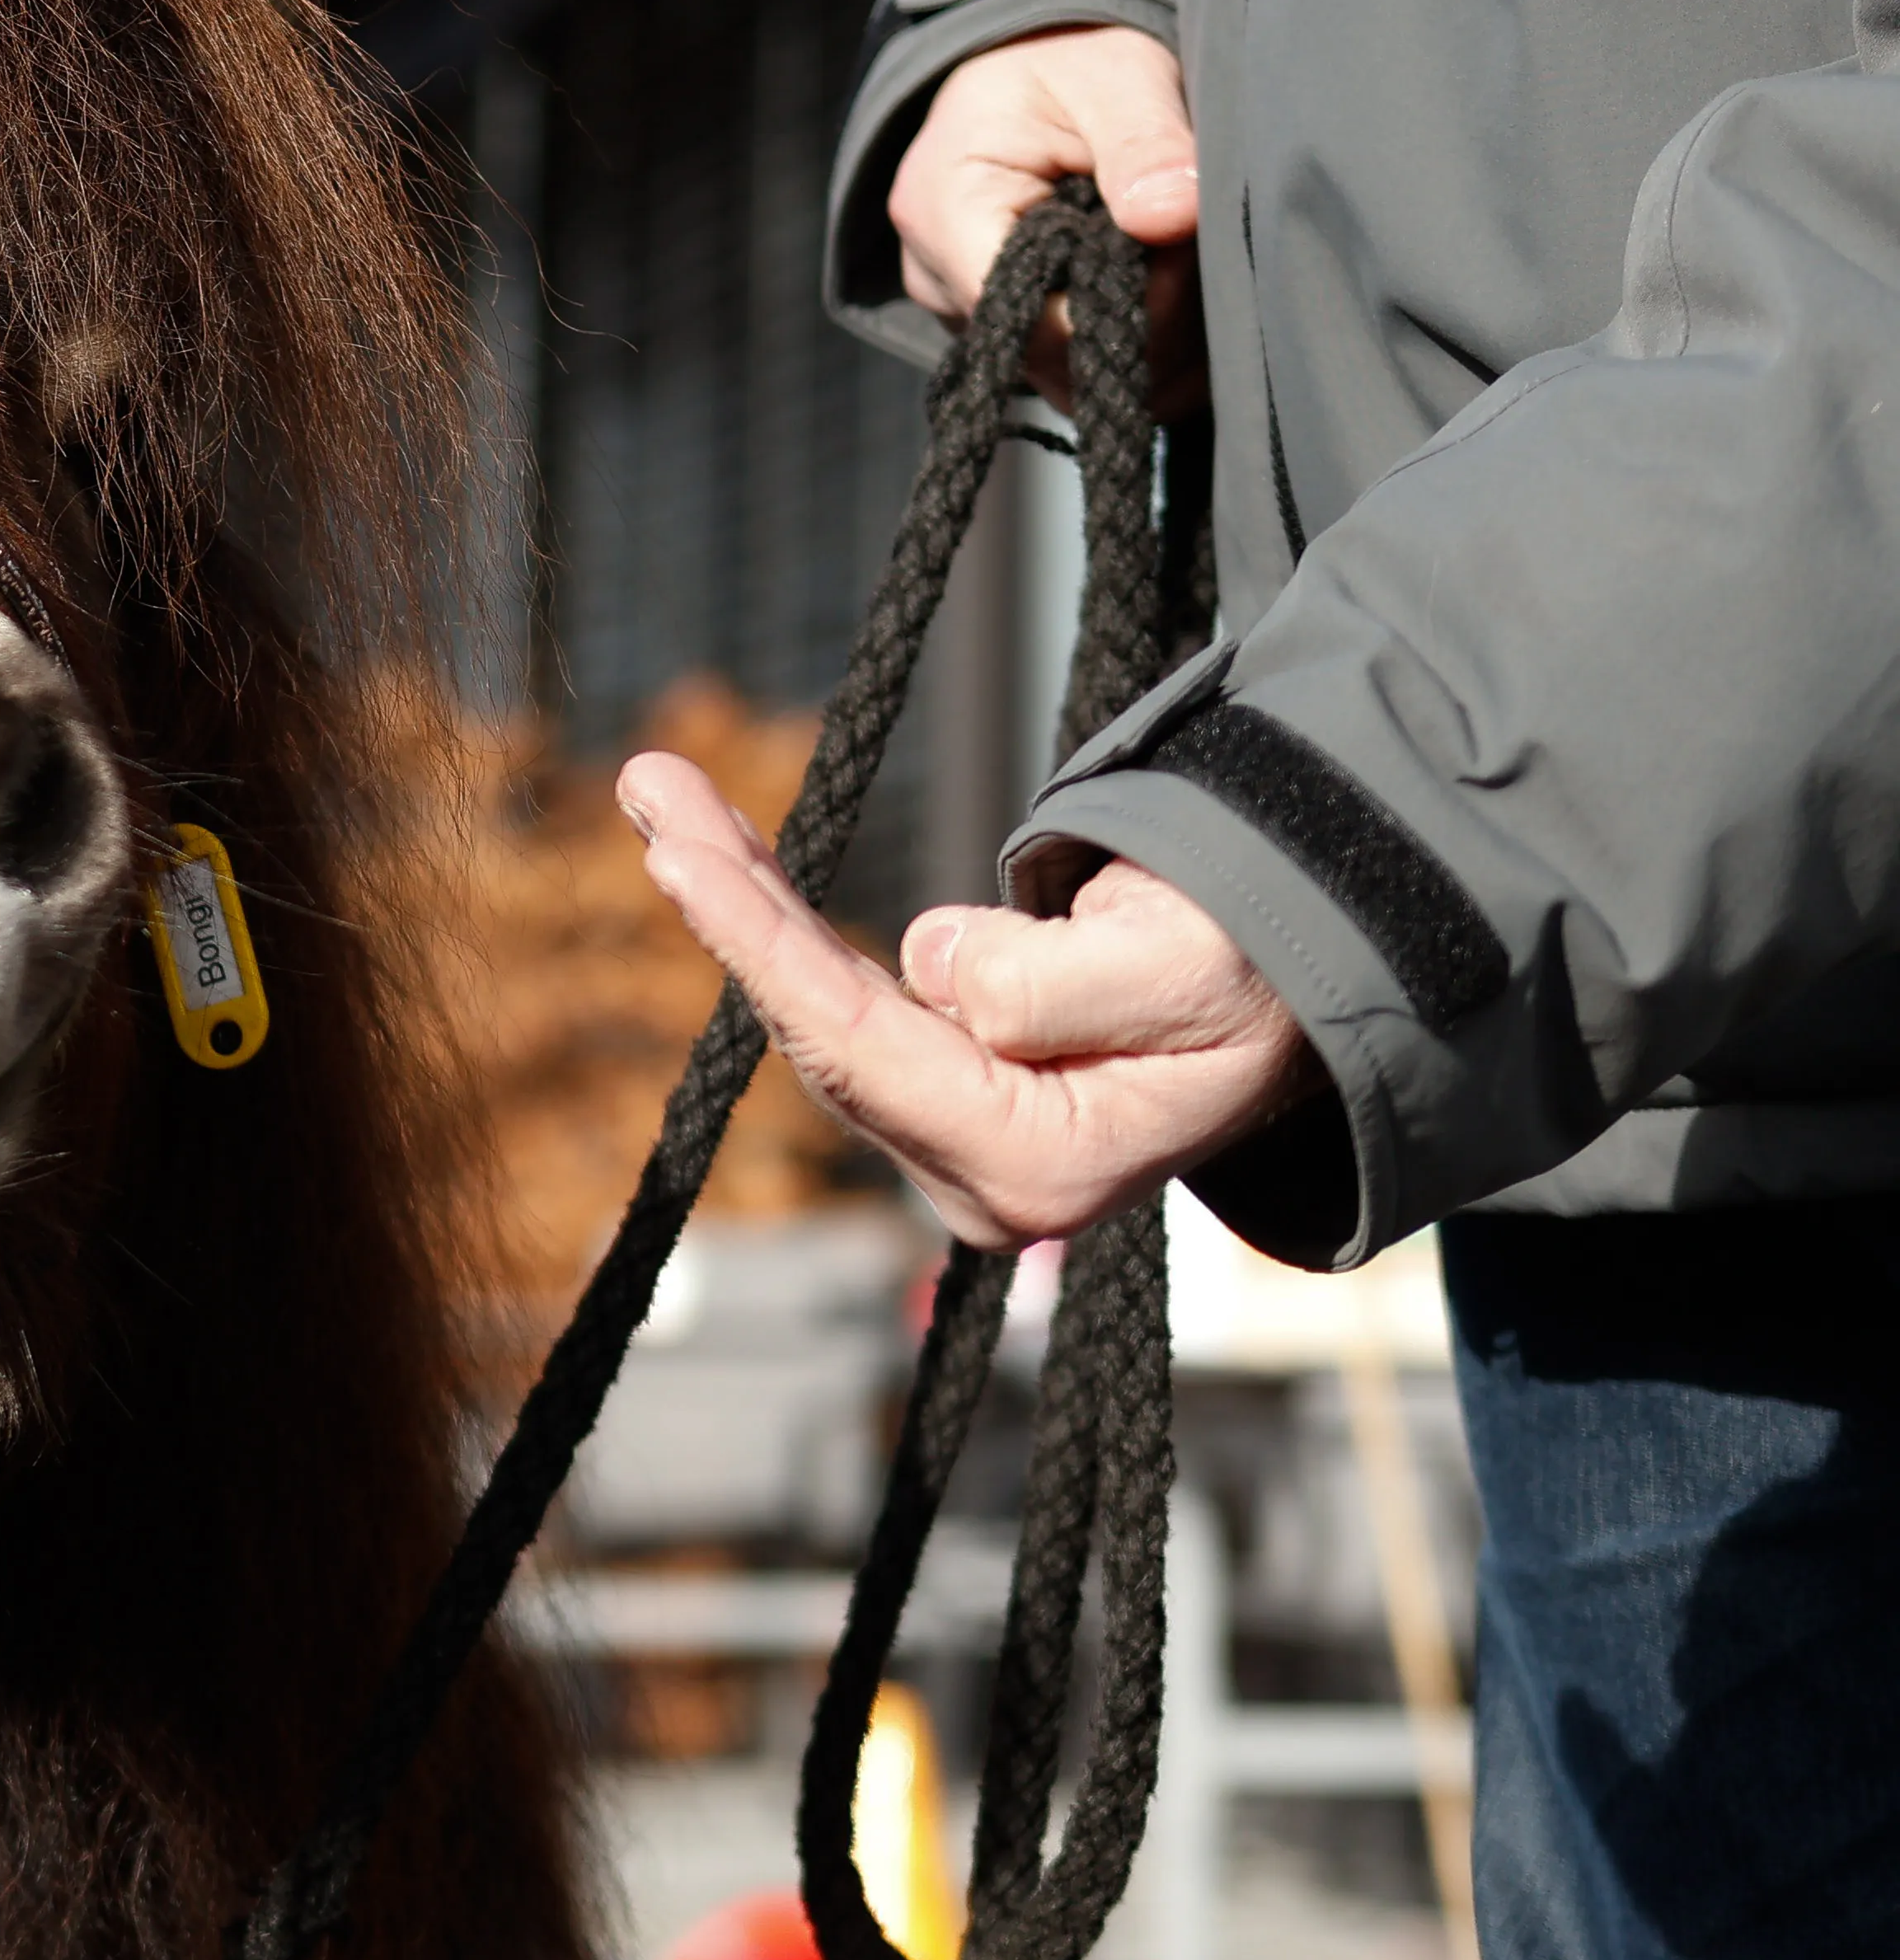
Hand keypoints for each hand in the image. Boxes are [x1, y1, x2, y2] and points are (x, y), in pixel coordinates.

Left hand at [617, 754, 1316, 1249]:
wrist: (1309, 993)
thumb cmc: (1263, 975)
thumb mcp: (1186, 966)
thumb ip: (1054, 982)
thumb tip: (930, 965)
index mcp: (1034, 1165)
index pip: (860, 1048)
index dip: (762, 947)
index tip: (681, 857)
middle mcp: (976, 1172)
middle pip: (818, 1026)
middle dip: (728, 901)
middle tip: (650, 787)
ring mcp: (954, 1135)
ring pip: (817, 1005)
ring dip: (742, 896)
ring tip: (664, 794)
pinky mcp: (945, 1088)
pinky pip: (840, 992)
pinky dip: (783, 915)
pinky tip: (719, 848)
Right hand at [889, 24, 1204, 410]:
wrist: (1027, 60)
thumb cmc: (1063, 60)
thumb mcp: (1116, 77)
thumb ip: (1145, 145)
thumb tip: (1173, 216)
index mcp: (944, 211)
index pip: (1033, 320)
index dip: (1124, 306)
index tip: (1180, 248)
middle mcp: (933, 277)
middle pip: (1050, 359)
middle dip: (1141, 321)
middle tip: (1187, 244)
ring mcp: (957, 310)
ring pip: (1064, 372)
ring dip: (1139, 331)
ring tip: (1167, 252)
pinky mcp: (992, 324)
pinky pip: (1065, 365)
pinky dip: (1124, 335)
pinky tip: (1150, 280)